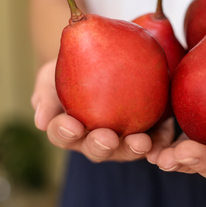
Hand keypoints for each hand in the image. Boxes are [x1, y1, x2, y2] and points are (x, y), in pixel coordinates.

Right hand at [31, 60, 174, 162]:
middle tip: (107, 137)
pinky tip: (165, 139)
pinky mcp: (149, 130)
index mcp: (70, 129)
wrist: (104, 56)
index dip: (65, 131)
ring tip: (141, 141)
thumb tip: (41, 121)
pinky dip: (160, 141)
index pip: (63, 134)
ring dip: (134, 148)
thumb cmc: (73, 67)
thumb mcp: (54, 73)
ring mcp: (123, 138)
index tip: (71, 124)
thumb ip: (46, 91)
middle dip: (102, 145)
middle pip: (97, 149)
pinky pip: (156, 140)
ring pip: (128, 150)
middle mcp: (96, 139)